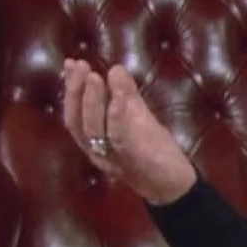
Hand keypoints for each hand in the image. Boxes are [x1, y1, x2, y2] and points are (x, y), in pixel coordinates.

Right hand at [62, 59, 196, 204]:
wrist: (175, 184)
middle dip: (76, 92)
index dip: (71, 89)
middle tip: (81, 66)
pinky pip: (120, 139)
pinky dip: (116, 118)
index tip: (71, 63)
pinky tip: (118, 101)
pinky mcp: (134, 160)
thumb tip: (115, 68)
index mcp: (96, 141)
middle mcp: (97, 151)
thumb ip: (126, 96)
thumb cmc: (154, 151)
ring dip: (93, 102)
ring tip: (94, 76)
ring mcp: (113, 158)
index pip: (75, 114)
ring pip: (93, 131)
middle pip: (76, 122)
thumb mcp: (140, 119)